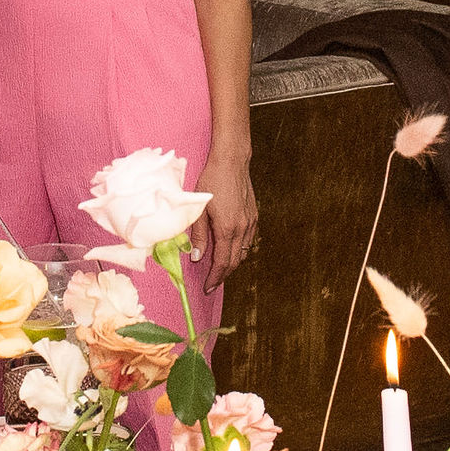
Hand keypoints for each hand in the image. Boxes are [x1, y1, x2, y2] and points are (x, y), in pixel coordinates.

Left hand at [199, 154, 257, 284]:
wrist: (231, 162)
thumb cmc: (211, 181)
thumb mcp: (199, 209)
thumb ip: (198, 235)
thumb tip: (196, 257)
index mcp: (227, 229)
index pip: (222, 262)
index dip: (215, 278)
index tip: (207, 288)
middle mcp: (242, 229)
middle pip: (234, 261)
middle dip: (223, 275)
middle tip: (212, 284)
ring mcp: (250, 222)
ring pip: (243, 252)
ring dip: (231, 263)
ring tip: (219, 269)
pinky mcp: (254, 216)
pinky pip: (248, 241)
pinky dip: (239, 250)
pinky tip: (231, 249)